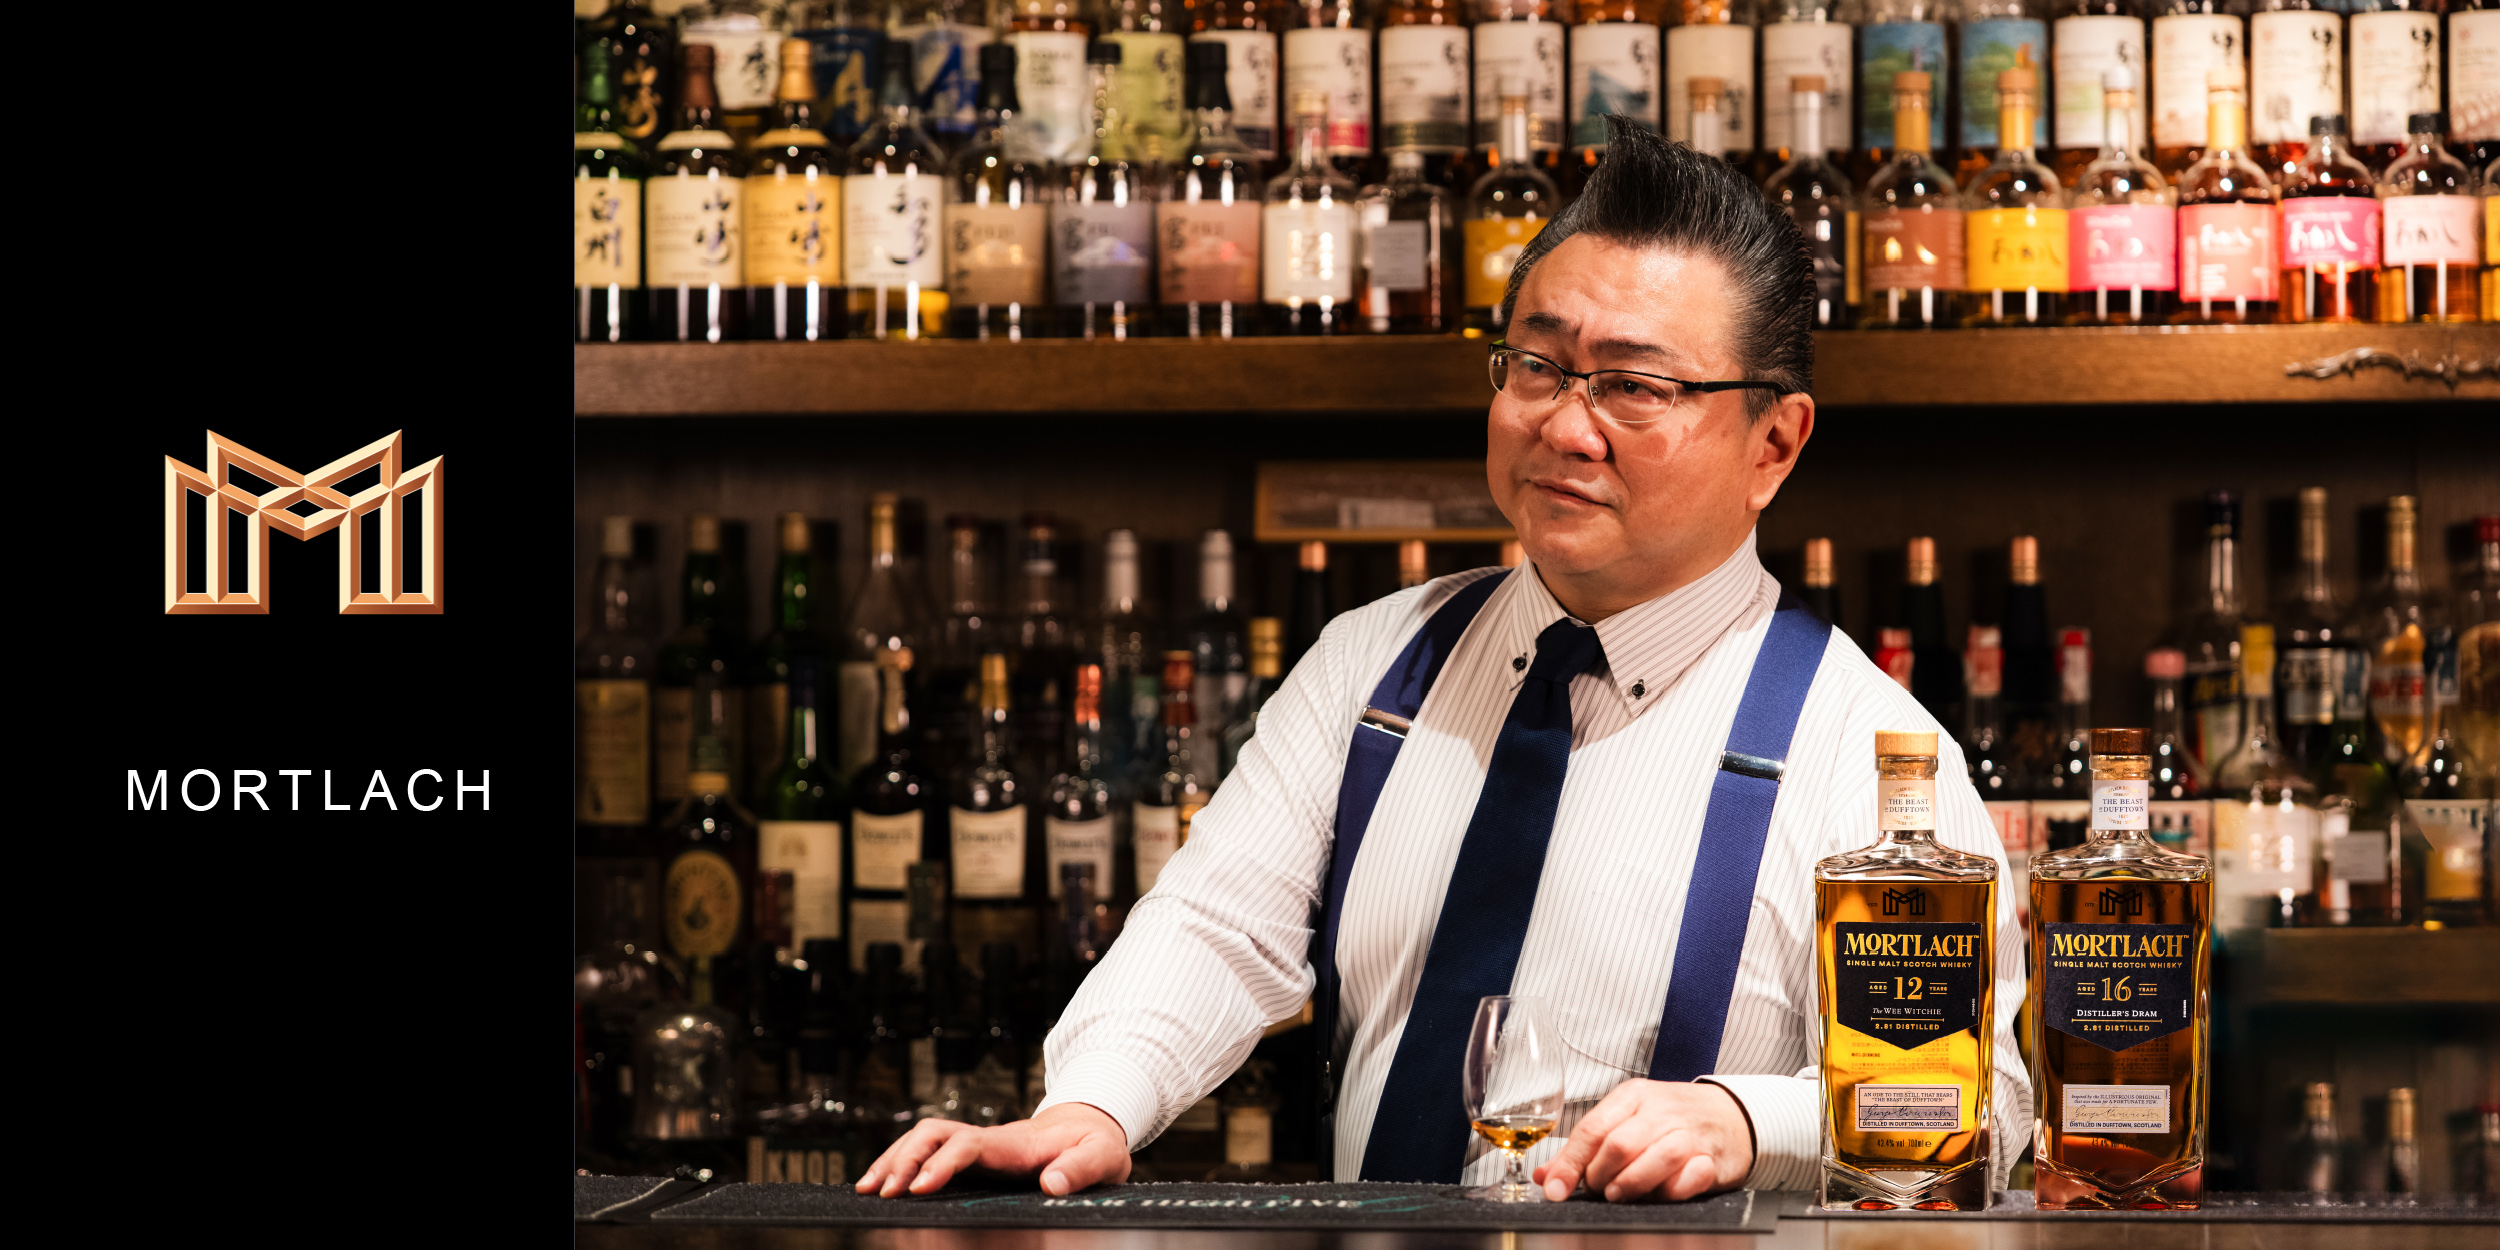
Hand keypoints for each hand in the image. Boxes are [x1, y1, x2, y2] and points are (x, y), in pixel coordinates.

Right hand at [855, 1102, 1132, 1197]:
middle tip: (882, 1192)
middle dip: (902, 1160)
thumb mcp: (1102, 1156)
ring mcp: (976, 1145)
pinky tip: (882, 1183)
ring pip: (922, 1140)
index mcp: (1013, 1143)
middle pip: (932, 1135)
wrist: (1090, 1129)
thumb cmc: (1095, 1145)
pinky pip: (927, 1152)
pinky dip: (900, 1163)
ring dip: (892, 1159)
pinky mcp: (972, 1157)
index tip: (920, 1189)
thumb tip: (1052, 1184)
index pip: (966, 1145)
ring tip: (866, 1188)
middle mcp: (987, 1139)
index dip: (941, 1164)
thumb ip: (1080, 1169)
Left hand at [1532, 1079, 1753, 1202]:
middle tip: (1597, 1190)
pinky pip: (1691, 1176)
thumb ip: (1585, 1150)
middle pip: (1619, 1145)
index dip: (1569, 1164)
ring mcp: (1689, 1133)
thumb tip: (1545, 1176)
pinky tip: (1662, 1192)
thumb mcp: (1626, 1121)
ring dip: (1632, 1184)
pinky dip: (1673, 1189)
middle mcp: (1661, 1110)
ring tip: (1620, 1194)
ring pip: (1657, 1158)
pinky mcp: (1713, 1158)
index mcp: (1632, 1097)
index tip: (1555, 1189)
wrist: (1730, 1115)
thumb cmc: (1670, 1120)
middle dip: (1599, 1176)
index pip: (1592, 1130)